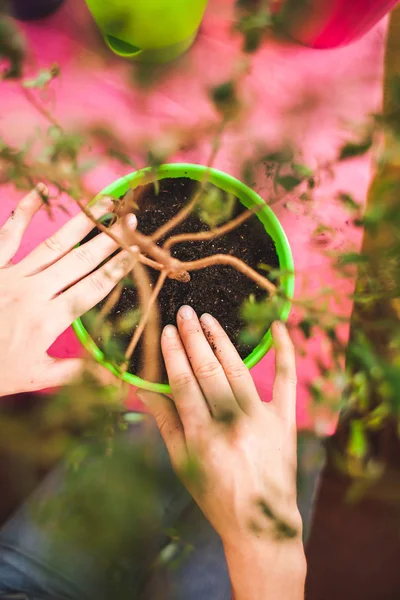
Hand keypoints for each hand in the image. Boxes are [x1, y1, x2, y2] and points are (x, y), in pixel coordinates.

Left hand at [0, 185, 137, 395]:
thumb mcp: (35, 378)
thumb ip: (75, 372)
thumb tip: (113, 378)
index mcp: (48, 321)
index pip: (93, 290)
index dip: (118, 270)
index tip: (138, 253)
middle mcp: (34, 293)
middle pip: (80, 262)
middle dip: (110, 240)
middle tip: (132, 221)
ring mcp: (11, 275)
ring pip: (54, 245)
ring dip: (82, 224)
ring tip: (104, 204)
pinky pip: (9, 235)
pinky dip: (25, 212)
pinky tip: (42, 191)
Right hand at [140, 308, 305, 598]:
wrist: (261, 524)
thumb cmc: (215, 495)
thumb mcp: (183, 464)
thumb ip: (166, 424)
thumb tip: (144, 389)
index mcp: (203, 437)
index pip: (184, 384)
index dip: (173, 355)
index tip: (166, 331)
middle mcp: (232, 424)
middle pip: (208, 371)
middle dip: (194, 338)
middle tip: (185, 313)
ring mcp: (261, 420)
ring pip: (238, 370)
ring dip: (222, 341)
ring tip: (208, 319)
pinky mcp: (285, 421)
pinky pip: (286, 381)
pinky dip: (284, 352)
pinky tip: (278, 327)